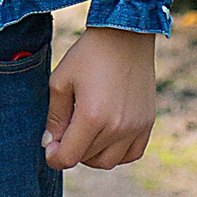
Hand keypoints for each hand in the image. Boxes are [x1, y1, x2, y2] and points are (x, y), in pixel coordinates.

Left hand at [44, 24, 156, 170]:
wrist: (125, 35)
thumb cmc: (89, 55)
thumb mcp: (61, 81)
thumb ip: (54, 117)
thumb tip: (51, 145)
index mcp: (92, 116)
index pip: (68, 157)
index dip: (54, 157)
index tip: (50, 147)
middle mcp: (117, 127)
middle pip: (86, 159)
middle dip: (71, 150)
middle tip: (65, 130)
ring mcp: (135, 127)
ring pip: (108, 161)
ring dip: (92, 154)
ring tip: (85, 133)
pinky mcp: (147, 123)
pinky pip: (131, 154)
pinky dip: (116, 153)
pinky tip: (106, 137)